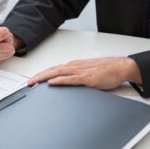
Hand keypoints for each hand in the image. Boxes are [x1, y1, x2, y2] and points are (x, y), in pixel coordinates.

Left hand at [27, 57, 141, 89]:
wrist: (121, 67)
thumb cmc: (107, 70)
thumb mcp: (88, 73)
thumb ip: (77, 77)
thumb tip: (67, 82)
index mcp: (75, 65)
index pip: (55, 69)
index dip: (42, 74)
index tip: (33, 79)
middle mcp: (75, 66)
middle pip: (52, 70)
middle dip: (38, 76)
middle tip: (28, 83)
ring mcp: (80, 71)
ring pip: (58, 73)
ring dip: (44, 77)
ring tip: (34, 82)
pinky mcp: (87, 78)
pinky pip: (70, 79)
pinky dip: (59, 80)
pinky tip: (51, 82)